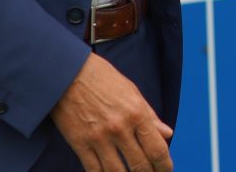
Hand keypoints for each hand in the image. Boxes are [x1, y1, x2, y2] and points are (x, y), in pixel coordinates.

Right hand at [51, 53, 172, 170]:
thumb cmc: (102, 79)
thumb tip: (168, 133)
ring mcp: (99, 138)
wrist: (68, 73)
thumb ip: (150, 116)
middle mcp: (120, 128)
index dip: (165, 165)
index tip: (166, 170)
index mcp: (136, 113)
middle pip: (140, 165)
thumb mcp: (132, 91)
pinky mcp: (80, 144)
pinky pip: (94, 171)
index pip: (157, 148)